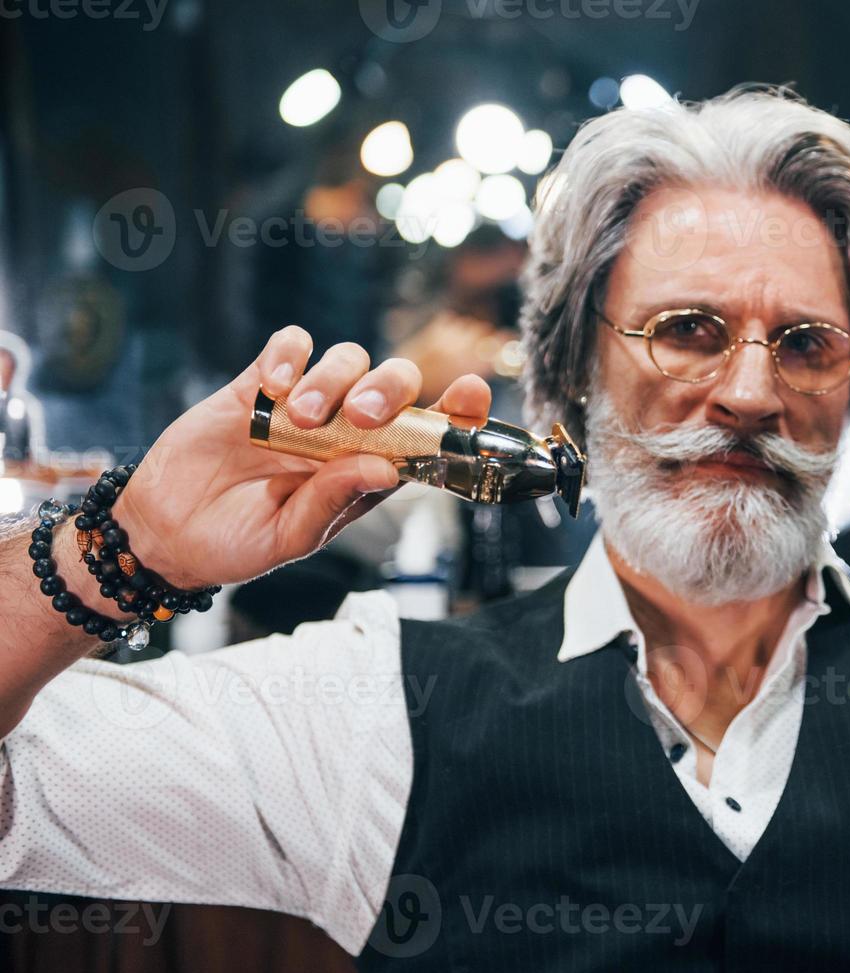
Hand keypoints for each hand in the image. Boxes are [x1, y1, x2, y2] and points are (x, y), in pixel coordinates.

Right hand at [109, 327, 492, 588]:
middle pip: (395, 384)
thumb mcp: (291, 537)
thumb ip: (335, 501)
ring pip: (348, 359)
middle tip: (363, 416)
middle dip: (390, 389)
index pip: (429, 433)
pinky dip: (292, 354)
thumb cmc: (238, 542)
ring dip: (333, 380)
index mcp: (369, 470)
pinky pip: (292, 344)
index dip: (458, 411)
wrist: (167, 532)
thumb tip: (385, 467)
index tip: (474, 392)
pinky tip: (274, 386)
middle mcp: (346, 432)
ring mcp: (306, 404)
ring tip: (300, 419)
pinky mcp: (260, 384)